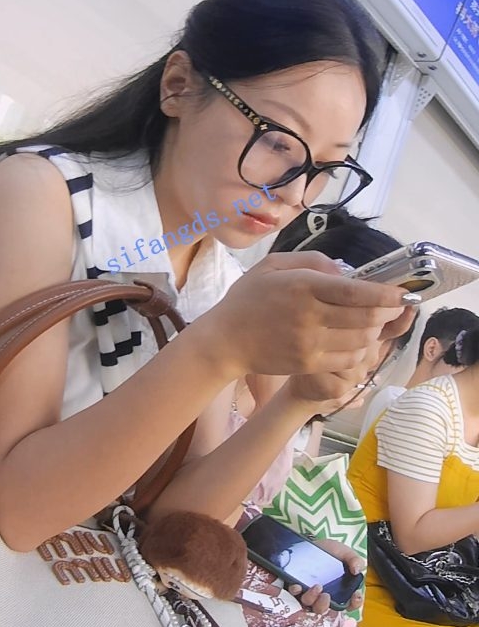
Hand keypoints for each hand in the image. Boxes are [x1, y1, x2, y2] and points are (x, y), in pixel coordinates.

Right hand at [209, 251, 412, 379]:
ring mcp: (310, 343)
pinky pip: (348, 359)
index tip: (402, 293)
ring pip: (361, 340)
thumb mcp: (274, 265)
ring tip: (375, 322)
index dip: (385, 294)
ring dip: (375, 331)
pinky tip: (357, 342)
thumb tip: (345, 272)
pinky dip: (360, 351)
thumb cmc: (248, 298)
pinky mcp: (308, 364)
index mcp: (303, 286)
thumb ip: (312, 261)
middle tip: (395, 306)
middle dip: (388, 312)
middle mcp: (309, 315)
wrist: (225, 340)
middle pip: (365, 317)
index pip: (355, 291)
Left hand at [287, 538, 364, 613]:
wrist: (311, 542)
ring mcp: (308, 593)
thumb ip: (354, 560)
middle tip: (326, 596)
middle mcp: (324, 596)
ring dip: (311, 599)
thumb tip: (357, 570)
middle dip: (325, 605)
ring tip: (316, 587)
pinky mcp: (296, 586)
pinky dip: (296, 591)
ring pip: (309, 604)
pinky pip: (294, 594)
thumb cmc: (330, 551)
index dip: (354, 603)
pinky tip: (297, 585)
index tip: (356, 595)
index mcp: (340, 592)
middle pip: (325, 609)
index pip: (350, 604)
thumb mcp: (345, 553)